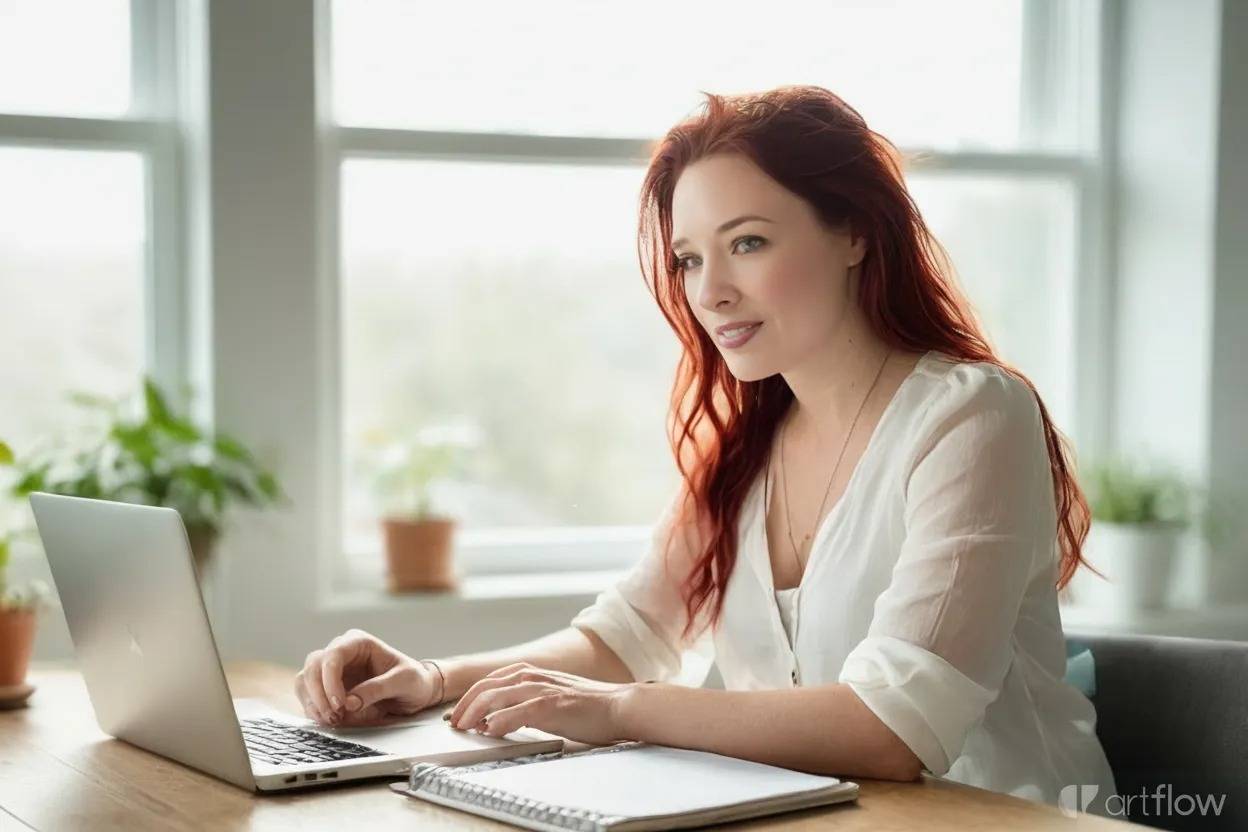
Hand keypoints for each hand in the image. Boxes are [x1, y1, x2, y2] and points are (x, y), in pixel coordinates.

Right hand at [294, 628, 437, 726]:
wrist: (416, 691)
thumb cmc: (413, 680)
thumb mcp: (404, 681)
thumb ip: (378, 689)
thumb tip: (350, 703)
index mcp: (358, 643)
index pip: (332, 655)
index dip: (330, 680)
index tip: (340, 704)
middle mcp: (341, 653)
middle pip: (313, 667)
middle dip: (319, 694)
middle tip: (335, 717)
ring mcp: (332, 671)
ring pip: (305, 681)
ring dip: (313, 703)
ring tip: (332, 721)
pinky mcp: (328, 688)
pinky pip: (309, 697)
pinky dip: (314, 710)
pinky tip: (329, 721)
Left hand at [448, 662, 637, 744]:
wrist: (617, 705)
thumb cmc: (586, 705)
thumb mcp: (550, 696)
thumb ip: (524, 703)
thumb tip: (495, 720)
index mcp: (530, 673)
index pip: (488, 681)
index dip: (469, 697)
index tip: (458, 714)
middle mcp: (531, 677)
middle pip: (485, 687)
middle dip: (465, 706)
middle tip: (455, 724)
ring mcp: (540, 689)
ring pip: (495, 697)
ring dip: (474, 714)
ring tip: (465, 729)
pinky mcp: (550, 705)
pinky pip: (517, 712)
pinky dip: (499, 721)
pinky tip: (490, 731)